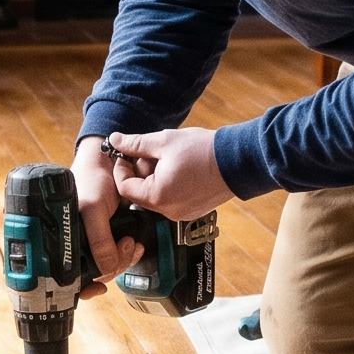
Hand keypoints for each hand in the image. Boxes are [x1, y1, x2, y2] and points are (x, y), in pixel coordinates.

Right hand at [70, 137, 141, 300]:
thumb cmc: (89, 180)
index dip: (81, 287)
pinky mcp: (108, 237)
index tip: (96, 289)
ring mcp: (92, 242)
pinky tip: (134, 244)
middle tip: (125, 245)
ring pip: (108, 266)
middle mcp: (75, 244)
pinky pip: (118, 255)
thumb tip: (106, 269)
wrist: (108, 163)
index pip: (68, 276)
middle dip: (112, 266)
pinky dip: (128, 253)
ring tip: (132, 242)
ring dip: (124, 259)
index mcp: (62, 241)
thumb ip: (99, 239)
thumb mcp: (92, 209)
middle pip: (94, 274)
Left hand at [105, 128, 230, 221]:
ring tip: (169, 158)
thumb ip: (136, 144)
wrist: (239, 161)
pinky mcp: (194, 211)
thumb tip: (114, 140)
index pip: (124, 188)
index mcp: (157, 197)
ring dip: (155, 177)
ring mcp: (182, 214)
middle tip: (151, 152)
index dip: (122, 169)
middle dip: (140, 172)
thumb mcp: (164, 142)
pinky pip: (172, 199)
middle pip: (140, 193)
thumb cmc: (202, 151)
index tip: (129, 153)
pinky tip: (180, 168)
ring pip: (156, 196)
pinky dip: (169, 184)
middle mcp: (168, 211)